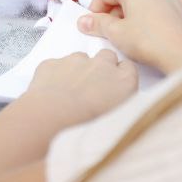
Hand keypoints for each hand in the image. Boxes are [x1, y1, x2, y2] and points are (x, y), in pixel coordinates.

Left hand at [17, 49, 137, 126]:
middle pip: (107, 56)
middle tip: (94, 86)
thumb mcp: (119, 119)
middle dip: (102, 67)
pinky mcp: (54, 62)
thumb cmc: (87, 125)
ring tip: (71, 91)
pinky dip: (56, 74)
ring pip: (80, 58)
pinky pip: (57, 65)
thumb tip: (119, 100)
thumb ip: (123, 102)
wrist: (53, 117)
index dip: (120, 75)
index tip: (115, 85)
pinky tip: (53, 91)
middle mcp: (102, 64)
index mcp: (123, 80)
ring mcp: (76, 60)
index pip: (128, 67)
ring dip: (78, 69)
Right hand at [78, 0, 181, 74]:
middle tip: (112, 31)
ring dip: (135, 11)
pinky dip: (159, 10)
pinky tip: (159, 23)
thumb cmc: (147, 41)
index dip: (95, 8)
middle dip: (115, 10)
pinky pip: (167, 3)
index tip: (94, 25)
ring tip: (133, 31)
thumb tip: (82, 20)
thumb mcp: (116, 34)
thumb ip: (98, 24)